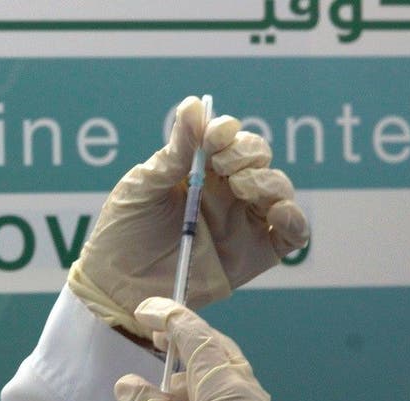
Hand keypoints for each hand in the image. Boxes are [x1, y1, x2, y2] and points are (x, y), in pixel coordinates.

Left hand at [68, 96, 308, 338]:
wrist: (114, 286)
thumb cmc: (122, 232)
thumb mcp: (142, 187)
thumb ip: (173, 152)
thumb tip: (194, 104)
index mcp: (197, 169)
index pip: (227, 138)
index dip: (226, 131)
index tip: (212, 137)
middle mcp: (225, 191)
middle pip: (258, 157)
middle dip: (247, 153)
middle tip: (224, 166)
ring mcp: (241, 221)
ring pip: (278, 189)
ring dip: (268, 181)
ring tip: (242, 187)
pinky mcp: (254, 253)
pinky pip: (290, 234)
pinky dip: (294, 219)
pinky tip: (277, 213)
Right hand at [114, 298, 287, 400]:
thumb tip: (132, 386)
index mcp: (231, 395)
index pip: (199, 338)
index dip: (170, 318)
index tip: (146, 309)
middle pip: (221, 354)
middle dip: (187, 342)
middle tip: (156, 338)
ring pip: (231, 383)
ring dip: (197, 377)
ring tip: (162, 392)